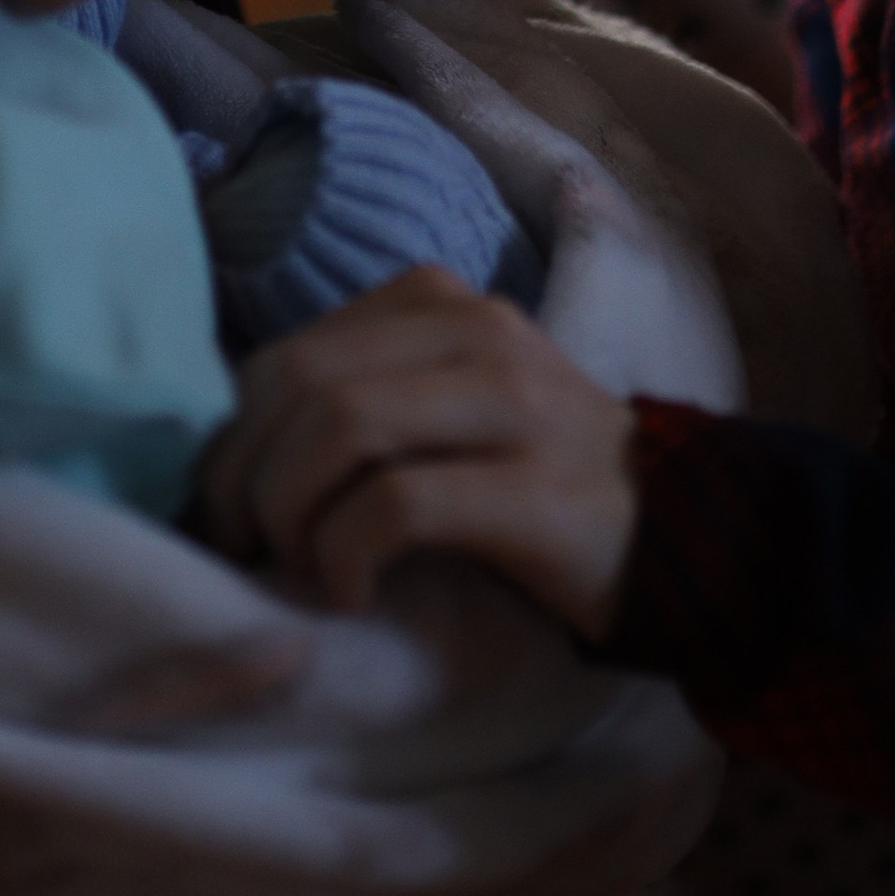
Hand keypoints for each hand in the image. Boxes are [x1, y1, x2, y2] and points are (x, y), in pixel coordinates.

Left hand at [199, 268, 640, 638]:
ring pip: (341, 426)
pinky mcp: (537, 490)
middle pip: (302, 383)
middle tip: (243, 550)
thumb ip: (355, 397)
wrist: (676, 529)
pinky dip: (345, 555)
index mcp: (437, 302)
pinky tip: (352, 594)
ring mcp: (514, 404)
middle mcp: (476, 329)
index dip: (226, 438)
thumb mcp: (440, 407)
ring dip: (289, 513)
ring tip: (299, 569)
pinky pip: (397, 505)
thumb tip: (222, 457)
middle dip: (243, 477)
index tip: (218, 512)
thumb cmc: (525, 478)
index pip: (287, 352)